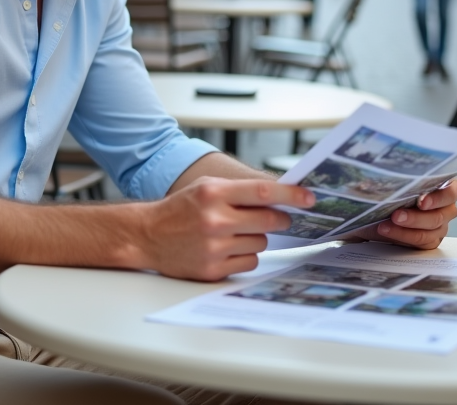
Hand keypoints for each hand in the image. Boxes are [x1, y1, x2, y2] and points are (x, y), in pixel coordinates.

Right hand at [140, 177, 311, 280]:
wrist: (147, 236)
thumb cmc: (180, 209)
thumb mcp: (206, 187)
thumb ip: (240, 190)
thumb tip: (280, 197)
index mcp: (213, 193)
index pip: (263, 191)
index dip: (291, 195)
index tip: (309, 198)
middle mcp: (214, 220)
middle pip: (269, 221)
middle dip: (280, 220)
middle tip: (279, 219)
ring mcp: (214, 247)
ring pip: (260, 243)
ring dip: (255, 238)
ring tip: (233, 234)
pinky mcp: (212, 269)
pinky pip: (249, 263)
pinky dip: (244, 256)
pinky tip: (227, 249)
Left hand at [345, 178, 456, 250]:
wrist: (374, 207)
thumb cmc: (390, 187)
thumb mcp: (394, 178)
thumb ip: (399, 176)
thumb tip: (383, 174)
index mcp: (445, 186)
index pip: (453, 191)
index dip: (439, 197)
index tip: (421, 202)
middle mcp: (446, 207)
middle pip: (440, 215)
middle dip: (416, 217)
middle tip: (396, 215)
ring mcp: (440, 225)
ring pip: (431, 231)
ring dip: (407, 229)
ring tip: (384, 225)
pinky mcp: (430, 239)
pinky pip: (422, 242)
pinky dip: (403, 237)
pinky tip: (387, 231)